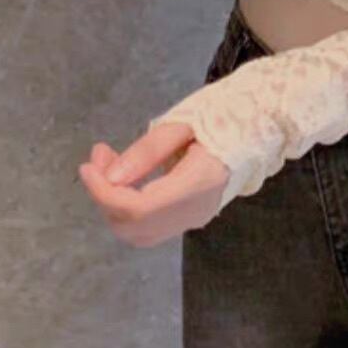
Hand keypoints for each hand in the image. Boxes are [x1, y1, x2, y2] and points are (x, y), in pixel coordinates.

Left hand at [78, 123, 230, 247]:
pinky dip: (128, 207)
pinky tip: (128, 178)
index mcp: (199, 184)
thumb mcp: (185, 122)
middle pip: (133, 226)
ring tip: (109, 164)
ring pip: (138, 232)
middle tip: (98, 157)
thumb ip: (149, 151)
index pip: (138, 208)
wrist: (260, 127)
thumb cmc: (225, 116)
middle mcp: (196, 211)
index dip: (104, 193)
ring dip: (114, 203)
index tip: (87, 166)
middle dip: (104, 195)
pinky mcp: (192, 218)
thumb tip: (111, 178)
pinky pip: (150, 226)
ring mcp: (195, 219)